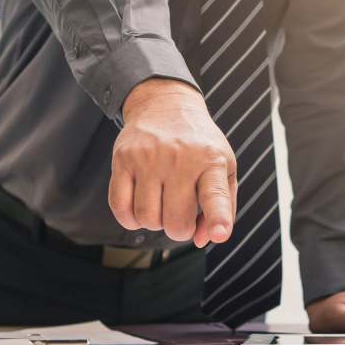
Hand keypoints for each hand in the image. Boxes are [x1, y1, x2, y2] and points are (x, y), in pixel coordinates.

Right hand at [110, 78, 236, 247]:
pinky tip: (140, 207)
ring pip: (146, 218)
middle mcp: (180, 159)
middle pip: (175, 222)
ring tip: (162, 205)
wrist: (165, 104)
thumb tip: (203, 239)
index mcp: (212, 161)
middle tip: (182, 216)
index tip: (219, 233)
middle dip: (179, 230)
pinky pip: (120, 207)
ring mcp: (149, 158)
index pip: (215, 195)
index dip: (217, 218)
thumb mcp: (223, 168)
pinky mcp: (123, 158)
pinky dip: (130, 219)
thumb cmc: (199, 145)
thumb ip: (223, 207)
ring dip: (155, 223)